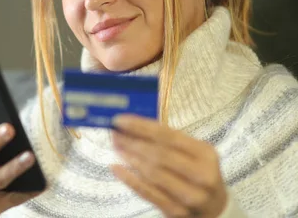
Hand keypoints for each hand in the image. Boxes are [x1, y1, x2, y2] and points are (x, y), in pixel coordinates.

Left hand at [110, 114, 227, 217]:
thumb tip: (131, 126)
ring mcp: (190, 196)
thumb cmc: (198, 173)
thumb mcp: (194, 154)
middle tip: (115, 134)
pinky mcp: (177, 212)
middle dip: (133, 142)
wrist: (215, 209)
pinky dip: (129, 179)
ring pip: (153, 174)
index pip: (168, 135)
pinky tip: (116, 168)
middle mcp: (201, 174)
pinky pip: (148, 193)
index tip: (120, 120)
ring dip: (130, 158)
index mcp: (205, 153)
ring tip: (116, 147)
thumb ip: (168, 141)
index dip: (141, 127)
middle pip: (160, 154)